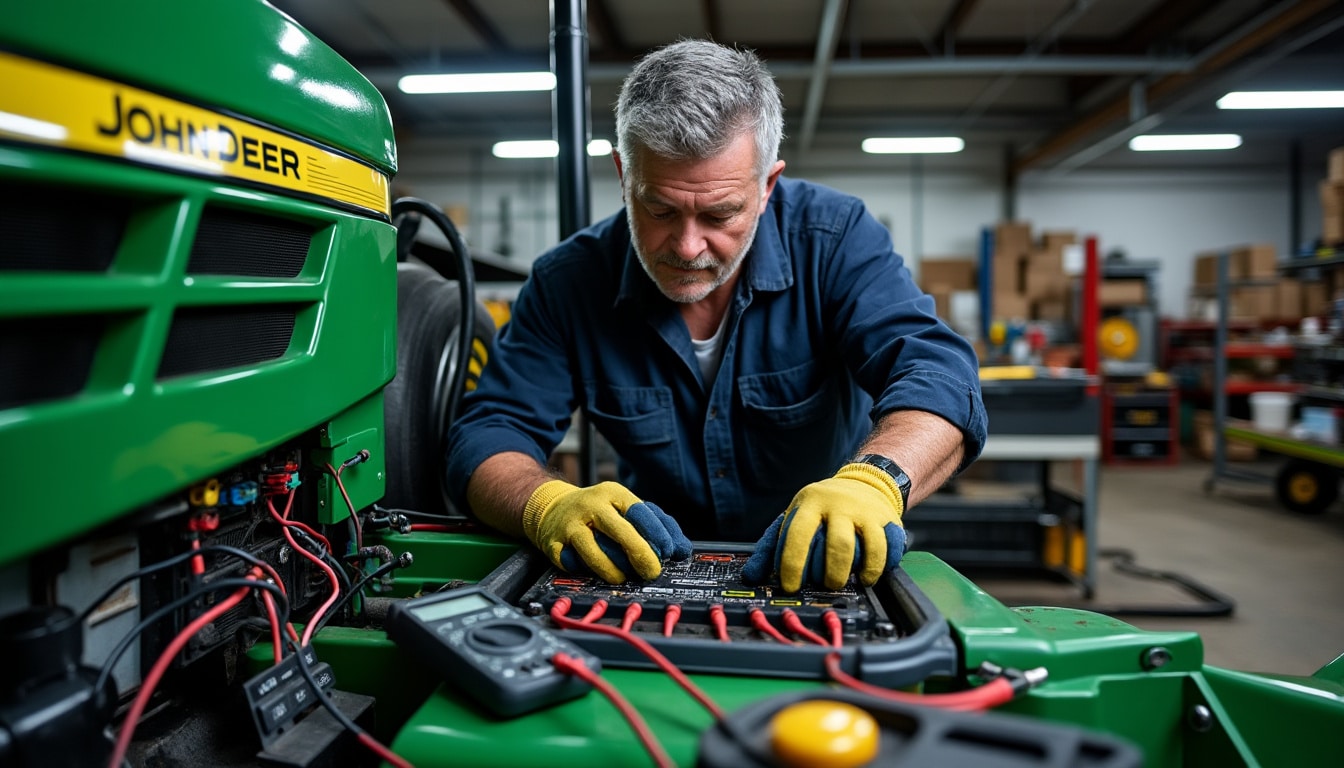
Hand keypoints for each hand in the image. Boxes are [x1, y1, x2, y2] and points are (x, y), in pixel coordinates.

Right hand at [523, 480, 691, 582]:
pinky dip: (584, 571)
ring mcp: (570, 524)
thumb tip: (682, 550)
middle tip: (652, 571)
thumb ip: (655, 526)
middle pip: (618, 530)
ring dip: (612, 568)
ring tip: (623, 577)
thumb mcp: (625, 509)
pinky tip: (593, 573)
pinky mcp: (553, 543)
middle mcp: (591, 506)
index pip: (639, 511)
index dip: (657, 533)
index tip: (669, 551)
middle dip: (639, 553)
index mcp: (613, 494)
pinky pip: (570, 562)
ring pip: (592, 549)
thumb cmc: (599, 512)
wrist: (553, 508)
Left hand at [741, 463, 906, 591]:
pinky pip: (889, 548)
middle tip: (825, 585)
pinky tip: (870, 573)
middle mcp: (839, 505)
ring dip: (859, 572)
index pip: (798, 535)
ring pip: (867, 548)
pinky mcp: (888, 520)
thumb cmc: (824, 508)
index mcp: (811, 503)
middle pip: (837, 546)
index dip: (792, 564)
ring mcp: (866, 512)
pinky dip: (882, 566)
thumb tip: (751, 575)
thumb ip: (772, 546)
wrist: (865, 482)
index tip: (791, 586)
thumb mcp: (796, 517)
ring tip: (852, 581)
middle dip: (830, 574)